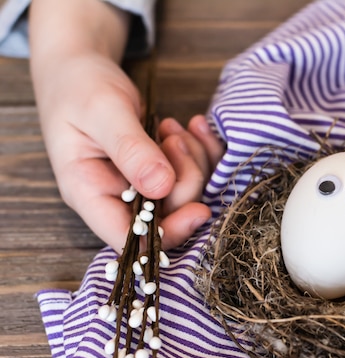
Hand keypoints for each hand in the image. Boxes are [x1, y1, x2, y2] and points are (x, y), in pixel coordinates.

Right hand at [28, 0, 223, 251]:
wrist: (80, 67)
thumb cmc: (79, 86)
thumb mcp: (102, 112)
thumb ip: (131, 149)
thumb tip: (161, 188)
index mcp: (90, 194)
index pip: (130, 238)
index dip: (167, 232)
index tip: (199, 210)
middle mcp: (118, 198)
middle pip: (169, 214)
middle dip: (185, 178)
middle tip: (173, 137)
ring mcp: (142, 185)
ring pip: (188, 194)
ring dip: (194, 160)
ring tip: (173, 127)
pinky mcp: (160, 170)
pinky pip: (195, 171)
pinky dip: (202, 149)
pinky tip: (195, 125)